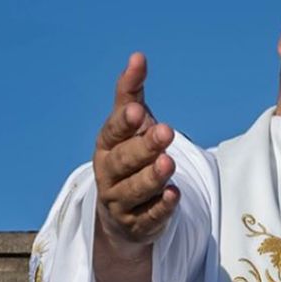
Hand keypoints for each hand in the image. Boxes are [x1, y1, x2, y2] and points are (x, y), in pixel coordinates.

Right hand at [91, 53, 179, 281]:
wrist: (124, 210)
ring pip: (134, 191)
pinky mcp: (138, 225)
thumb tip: (138, 56)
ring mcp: (121, 202)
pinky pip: (148, 217)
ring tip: (169, 163)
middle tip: (166, 132)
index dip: (123, 123)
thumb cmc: (129, 156)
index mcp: (106, 146)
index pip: (112, 132)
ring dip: (151, 177)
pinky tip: (174, 195)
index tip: (138, 110)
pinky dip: (160, 207)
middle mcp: (109, 174)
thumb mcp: (130, 125)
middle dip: (143, 147)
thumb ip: (132, 92)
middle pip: (123, 162)